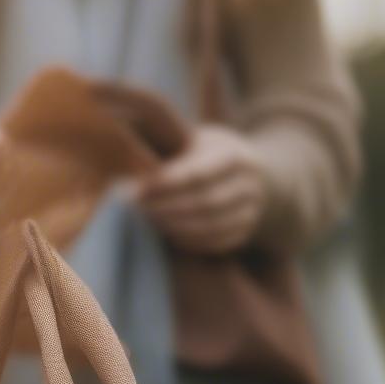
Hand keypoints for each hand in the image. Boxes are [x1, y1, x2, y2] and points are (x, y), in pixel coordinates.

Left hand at [136, 124, 266, 254]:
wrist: (247, 173)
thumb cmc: (207, 153)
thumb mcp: (196, 140)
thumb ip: (172, 150)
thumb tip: (133, 160)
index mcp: (235, 155)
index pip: (199, 173)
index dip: (167, 184)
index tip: (138, 190)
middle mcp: (248, 184)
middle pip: (205, 202)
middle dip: (167, 208)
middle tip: (137, 208)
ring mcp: (251, 211)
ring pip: (210, 226)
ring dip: (174, 227)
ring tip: (148, 220)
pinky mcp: (244, 232)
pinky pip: (215, 243)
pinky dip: (188, 241)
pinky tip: (166, 234)